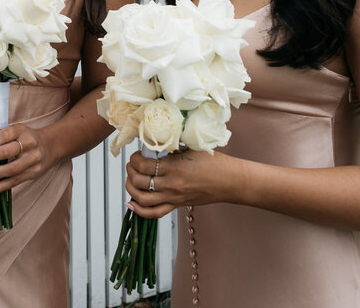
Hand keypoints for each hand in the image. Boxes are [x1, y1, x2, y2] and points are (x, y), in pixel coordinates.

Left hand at [0, 123, 52, 194]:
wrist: (51, 145)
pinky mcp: (34, 173)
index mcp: (22, 130)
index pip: (4, 135)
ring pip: (11, 169)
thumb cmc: (27, 138)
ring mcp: (33, 160)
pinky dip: (2, 186)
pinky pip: (15, 181)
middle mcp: (29, 144)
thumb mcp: (15, 131)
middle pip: (6, 152)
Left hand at [123, 148, 242, 218]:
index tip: (136, 154)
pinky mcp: (177, 205)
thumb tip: (153, 145)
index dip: (134, 159)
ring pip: (142, 199)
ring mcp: (173, 197)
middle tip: (132, 165)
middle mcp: (172, 184)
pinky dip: (139, 210)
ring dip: (130, 189)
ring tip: (131, 179)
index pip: (143, 165)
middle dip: (130, 171)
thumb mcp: (190, 148)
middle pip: (139, 182)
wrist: (230, 181)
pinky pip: (154, 213)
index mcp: (174, 167)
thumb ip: (170, 148)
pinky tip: (131, 203)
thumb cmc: (214, 163)